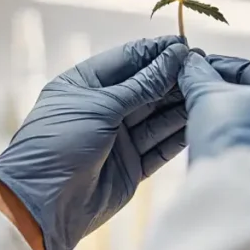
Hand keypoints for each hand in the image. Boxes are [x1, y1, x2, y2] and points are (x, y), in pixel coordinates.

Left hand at [0, 36, 188, 249]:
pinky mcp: (132, 167)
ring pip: (158, 116)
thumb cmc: (59, 143)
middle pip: (147, 87)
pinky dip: (179, 135)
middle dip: (174, 77)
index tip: (186, 45)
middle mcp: (104, 109)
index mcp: (85, 84)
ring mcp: (119, 139)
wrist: (42, 204)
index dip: (157, 52)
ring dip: (181, 104)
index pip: (128, 60)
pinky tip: (200, 119)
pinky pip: (161, 146)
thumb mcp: (101, 106)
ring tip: (207, 88)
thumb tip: (175, 56)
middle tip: (204, 65)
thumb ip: (143, 84)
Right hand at [179, 53, 249, 163]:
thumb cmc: (231, 138)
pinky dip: (244, 155)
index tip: (199, 68)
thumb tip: (189, 62)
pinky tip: (221, 155)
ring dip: (238, 129)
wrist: (239, 198)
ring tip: (207, 128)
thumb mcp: (209, 98)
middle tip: (200, 96)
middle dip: (231, 101)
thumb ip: (199, 76)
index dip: (222, 68)